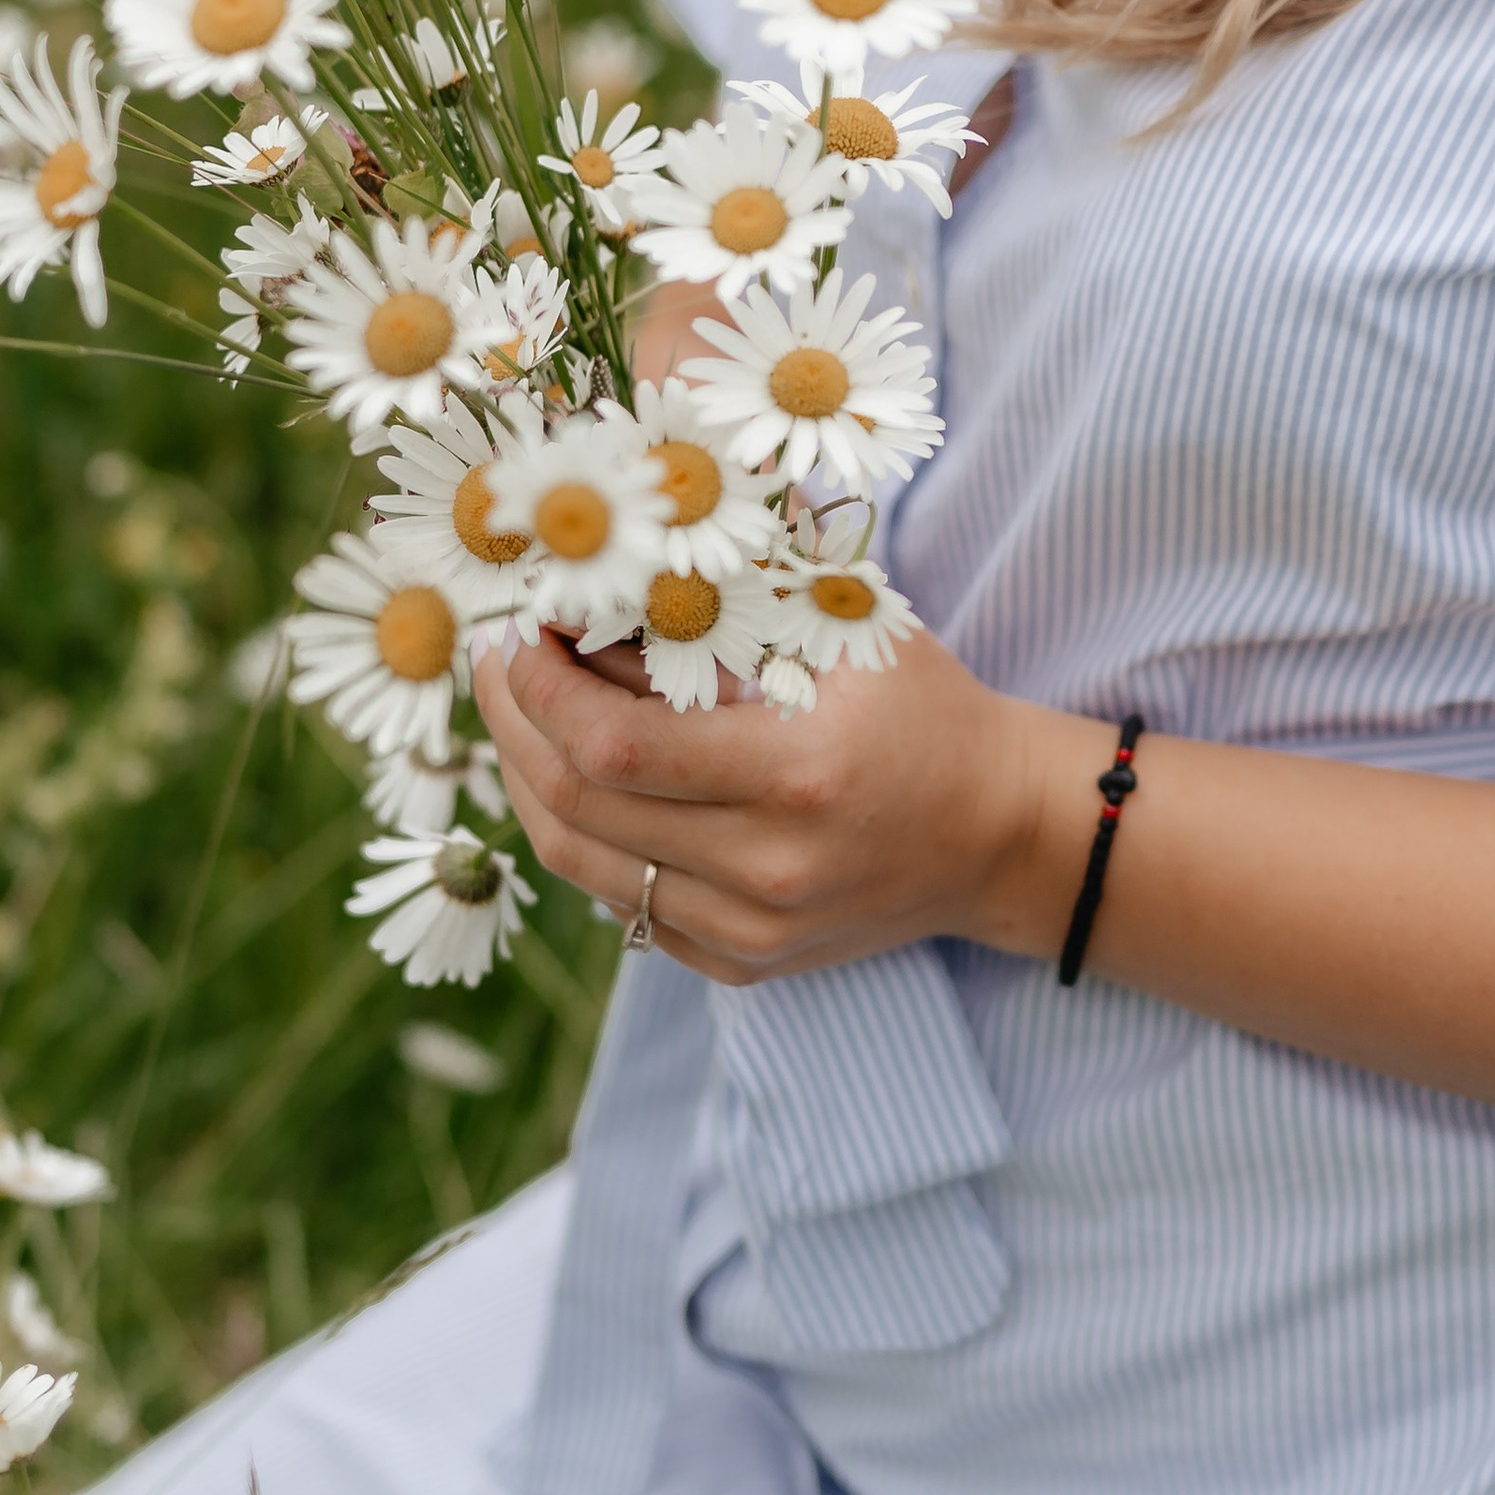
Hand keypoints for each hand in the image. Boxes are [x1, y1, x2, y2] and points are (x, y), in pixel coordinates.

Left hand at [473, 619, 1079, 988]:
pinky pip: (624, 906)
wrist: (997, 832)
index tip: (521, 630)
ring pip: (582, 866)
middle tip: (498, 662)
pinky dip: (586, 839)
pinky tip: (582, 780)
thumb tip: (616, 530)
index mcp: (797, 774)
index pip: (612, 746)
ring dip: (532, 784)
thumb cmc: (920, 709)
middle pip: (577, 808)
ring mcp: (752, 931)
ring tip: (522, 717)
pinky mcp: (743, 964)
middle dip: (515, 726)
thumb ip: (731, 581)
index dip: (540, 688)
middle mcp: (769, 869)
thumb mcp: (842, 625)